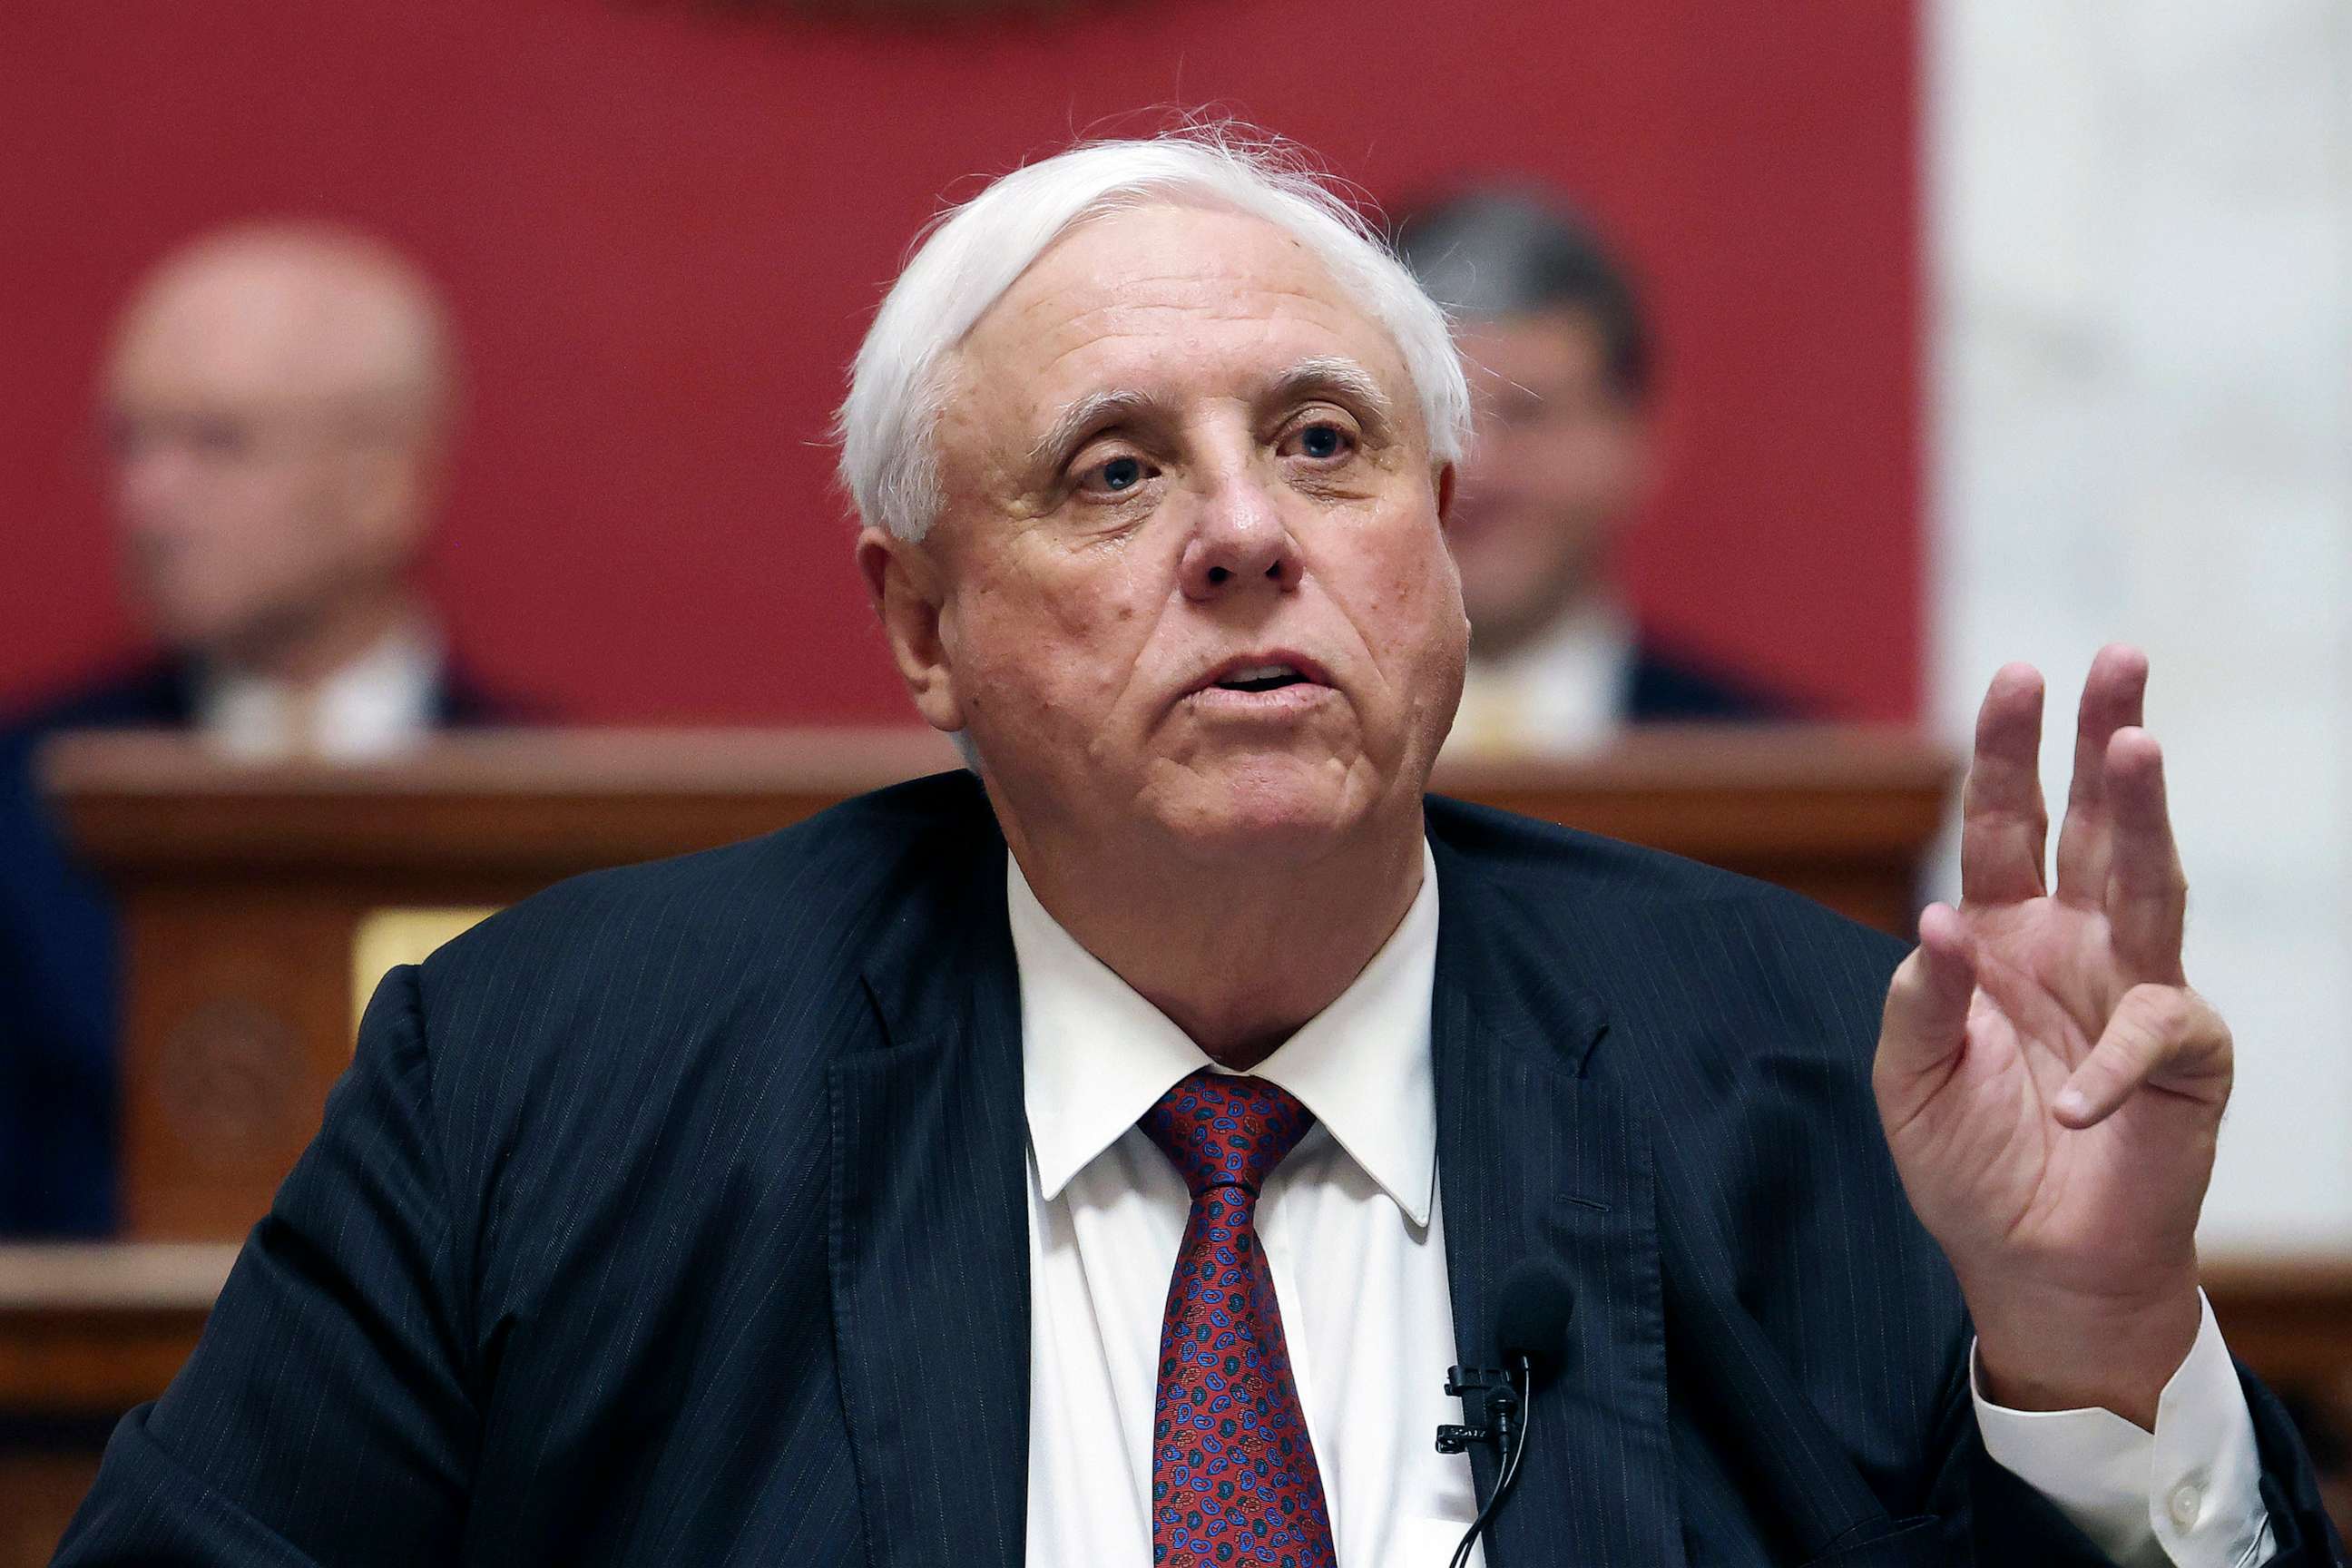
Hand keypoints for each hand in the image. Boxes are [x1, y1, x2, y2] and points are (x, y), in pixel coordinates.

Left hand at [1874, 647, 2231, 1427]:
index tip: (2021, 671)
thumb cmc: (1969, 1163)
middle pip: (2092, 826)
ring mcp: (2133, 993)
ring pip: (2148, 885)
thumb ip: (1918, 1001)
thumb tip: (1936, 923)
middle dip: (2103, 739)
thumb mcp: (1909, 1078)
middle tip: (2117, 657)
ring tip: (2137, 745)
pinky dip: (2111, 1062)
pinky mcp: (2181, 1062)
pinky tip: (2071, 1098)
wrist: (2030, 1266)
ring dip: (2140, 818)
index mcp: (2001, 935)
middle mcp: (2072, 946)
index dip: (2010, 753)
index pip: (2004, 826)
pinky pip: (2154, 1036)